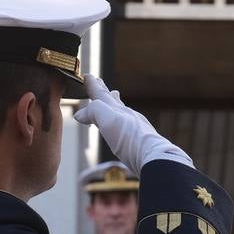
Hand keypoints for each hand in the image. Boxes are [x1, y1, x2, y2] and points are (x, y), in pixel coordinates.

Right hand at [72, 75, 192, 173]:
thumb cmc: (131, 139)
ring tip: (113, 97)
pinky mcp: (137, 140)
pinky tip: (122, 124)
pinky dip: (119, 120)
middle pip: (112, 99)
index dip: (93, 86)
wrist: (153, 157)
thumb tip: (80, 114)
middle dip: (104, 91)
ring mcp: (133, 127)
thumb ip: (94, 111)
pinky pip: (125, 124)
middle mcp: (126, 115)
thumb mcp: (108, 120)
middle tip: (99, 82)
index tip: (87, 76)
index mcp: (117, 109)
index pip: (101, 94)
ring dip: (113, 103)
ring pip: (121, 110)